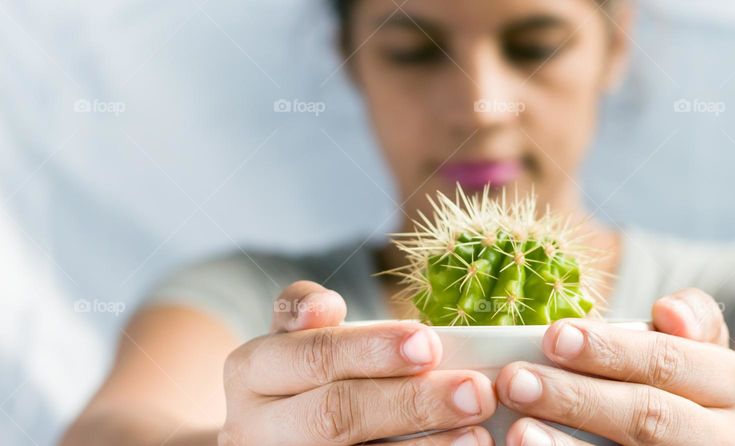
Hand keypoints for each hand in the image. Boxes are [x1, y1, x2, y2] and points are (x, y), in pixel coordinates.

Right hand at [218, 281, 496, 445]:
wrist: (270, 435)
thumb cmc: (299, 371)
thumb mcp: (292, 334)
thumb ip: (307, 311)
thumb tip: (326, 306)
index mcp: (252, 371)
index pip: (314, 355)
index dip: (370, 349)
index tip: (430, 344)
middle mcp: (255, 426)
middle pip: (335, 415)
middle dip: (410, 404)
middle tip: (475, 392)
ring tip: (478, 435)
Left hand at [494, 287, 734, 445]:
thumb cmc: (694, 385)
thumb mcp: (705, 345)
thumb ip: (692, 317)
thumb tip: (668, 311)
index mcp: (733, 385)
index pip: (669, 362)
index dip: (611, 350)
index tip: (553, 336)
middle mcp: (725, 438)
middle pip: (648, 417)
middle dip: (577, 398)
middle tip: (516, 381)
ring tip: (518, 430)